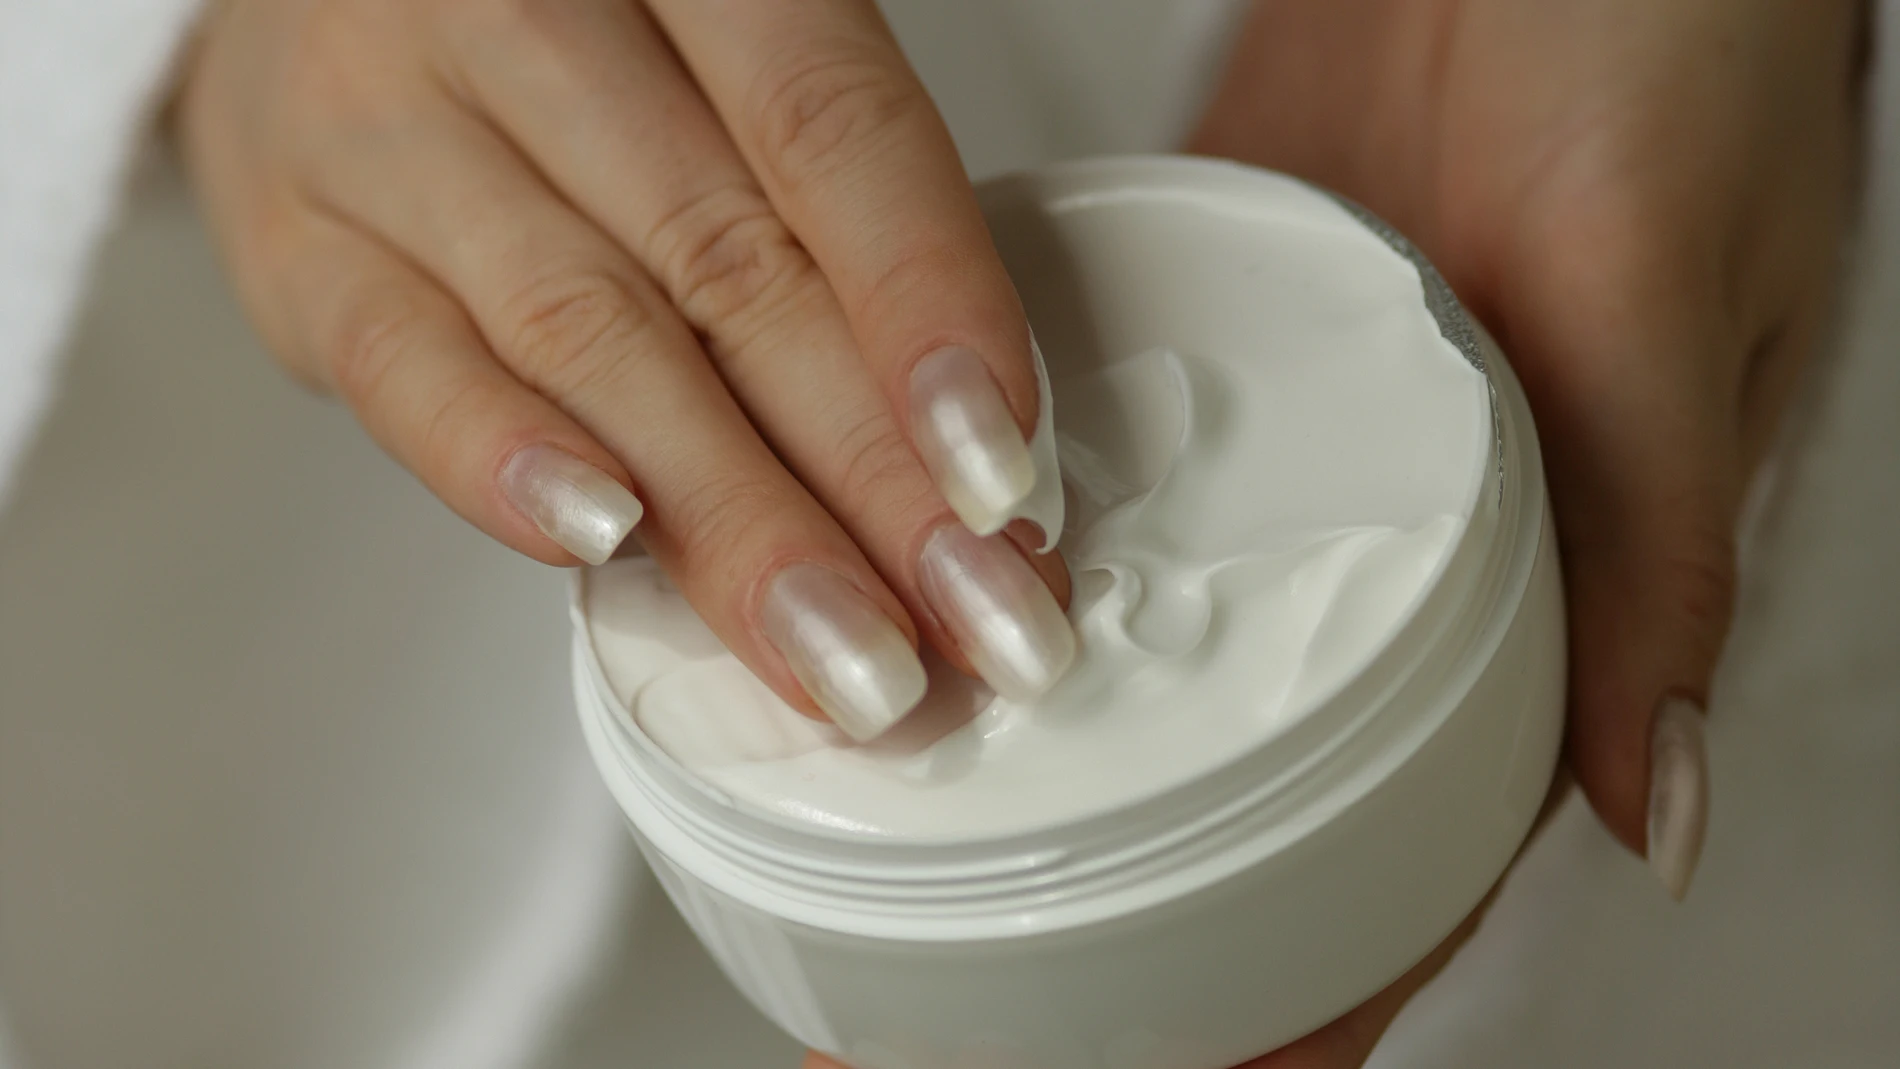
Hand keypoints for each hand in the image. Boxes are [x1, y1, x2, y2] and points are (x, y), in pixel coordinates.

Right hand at [176, 0, 1072, 741]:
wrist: (331, 5)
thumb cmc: (578, 46)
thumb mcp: (721, 69)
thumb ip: (829, 219)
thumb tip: (966, 455)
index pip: (831, 131)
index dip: (929, 308)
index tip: (1002, 476)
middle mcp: (525, 12)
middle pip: (730, 264)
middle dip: (868, 471)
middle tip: (969, 619)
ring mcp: (389, 122)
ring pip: (591, 336)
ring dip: (732, 516)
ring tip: (842, 647)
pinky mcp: (297, 239)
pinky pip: (406, 363)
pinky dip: (506, 463)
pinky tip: (604, 548)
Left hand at [816, 0, 1863, 1064]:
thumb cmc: (1685, 48)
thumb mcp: (1680, 307)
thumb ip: (1660, 545)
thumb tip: (1647, 803)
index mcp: (1537, 566)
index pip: (1414, 841)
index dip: (1300, 975)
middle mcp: (1383, 524)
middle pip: (1250, 766)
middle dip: (1130, 898)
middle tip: (979, 999)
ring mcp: (1274, 428)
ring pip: (1152, 626)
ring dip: (1047, 736)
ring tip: (917, 827)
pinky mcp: (1194, 314)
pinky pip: (1087, 456)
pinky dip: (1008, 536)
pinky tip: (914, 587)